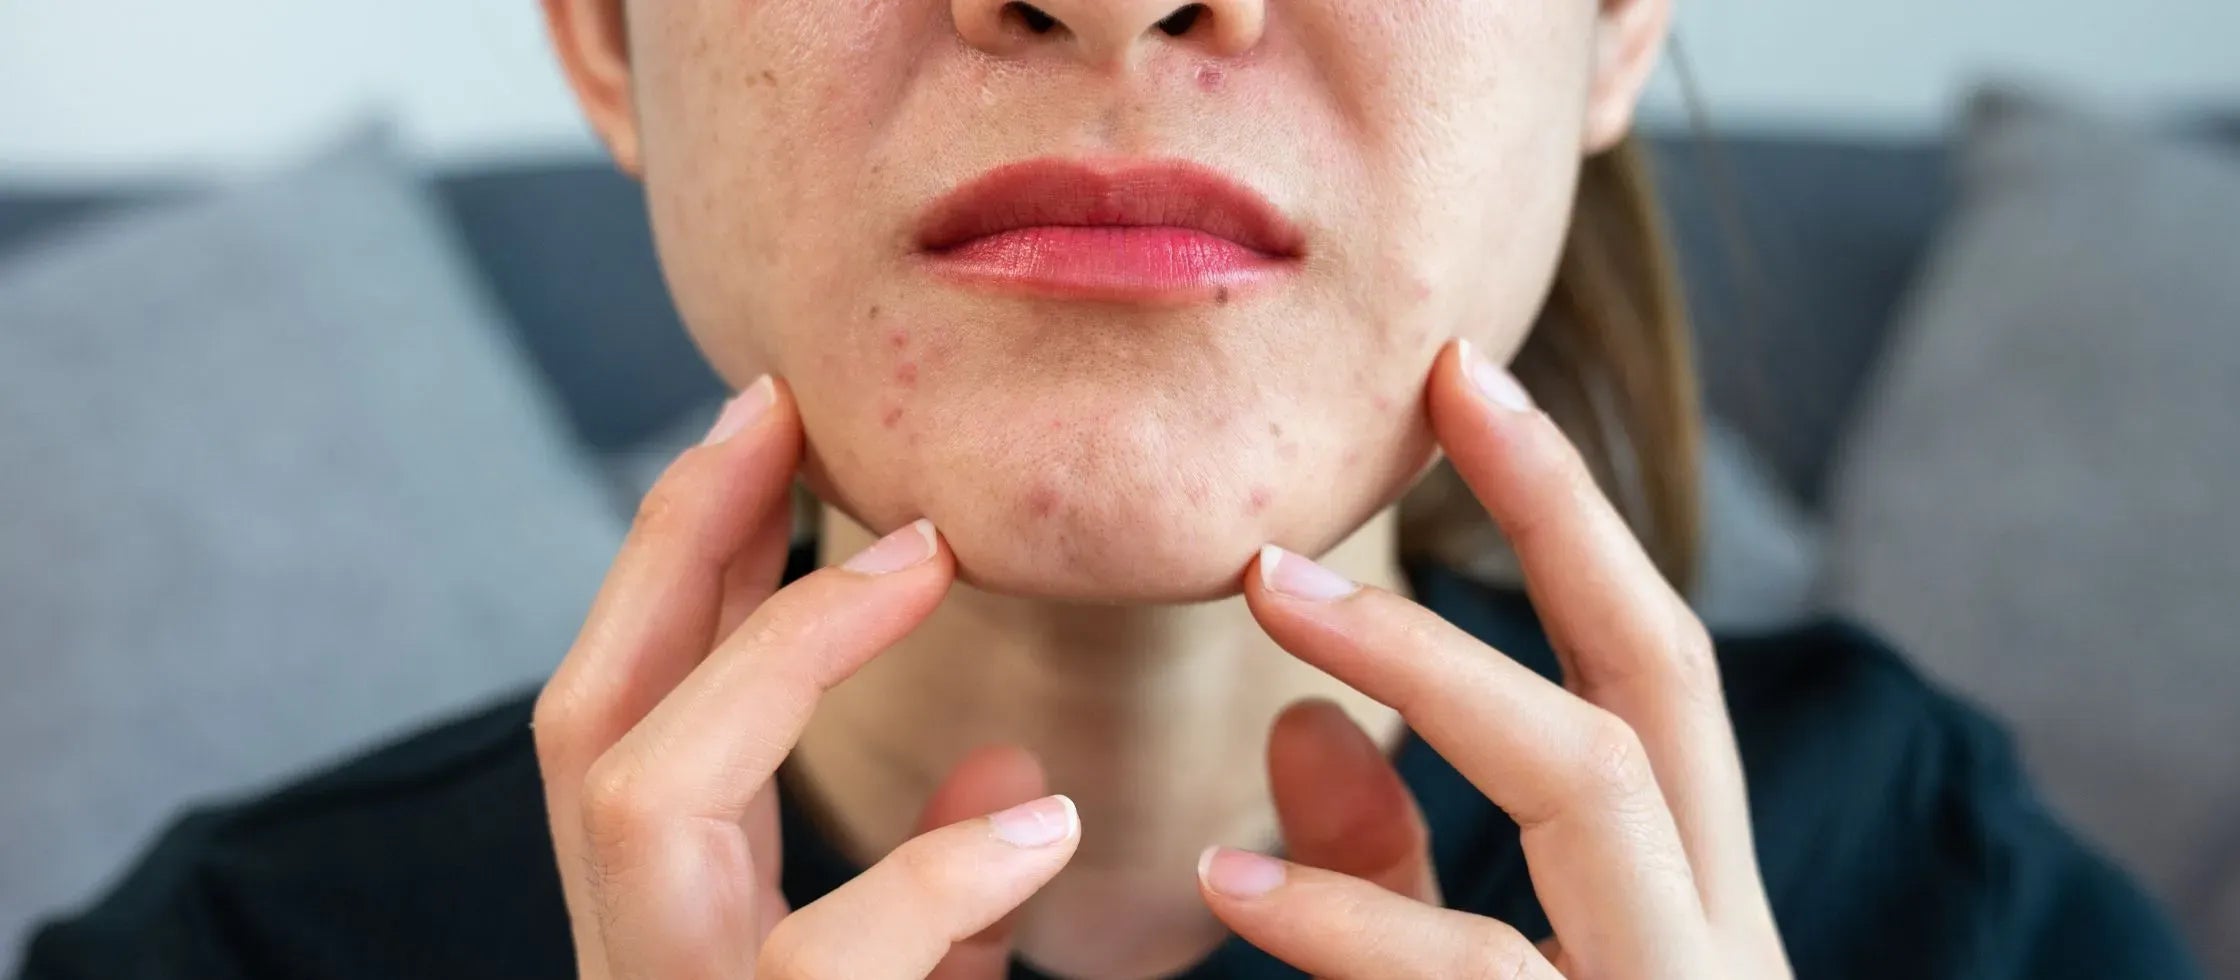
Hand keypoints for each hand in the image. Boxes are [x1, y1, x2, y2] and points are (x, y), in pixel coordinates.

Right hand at [531, 376, 1080, 979]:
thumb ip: (938, 895)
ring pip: (647, 798)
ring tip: (927, 560)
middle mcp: (634, 965)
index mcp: (660, 928)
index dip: (679, 560)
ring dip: (785, 650)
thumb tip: (1008, 767)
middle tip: (777, 408)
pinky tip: (1044, 829)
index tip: (760, 426)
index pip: (625, 712)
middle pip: (591, 715)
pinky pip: (821, 957)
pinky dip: (936, 874)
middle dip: (675, 542)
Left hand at [1208, 340, 1792, 977]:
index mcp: (1688, 903)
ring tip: (1267, 583)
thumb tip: (1302, 718)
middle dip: (1559, 510)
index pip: (1648, 667)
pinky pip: (1479, 965)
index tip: (1464, 376)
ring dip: (1421, 660)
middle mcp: (1719, 942)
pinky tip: (1229, 883)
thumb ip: (1387, 869)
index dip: (1569, 510)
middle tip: (1439, 381)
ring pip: (1591, 780)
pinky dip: (1346, 917)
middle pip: (1664, 673)